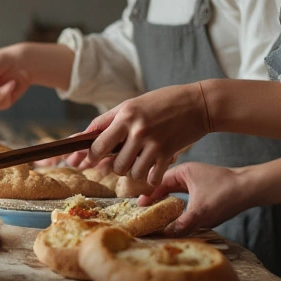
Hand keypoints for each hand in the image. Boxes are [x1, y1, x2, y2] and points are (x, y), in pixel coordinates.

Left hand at [65, 82, 209, 185]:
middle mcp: (137, 129)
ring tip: (140, 161)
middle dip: (113, 166)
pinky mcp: (168, 154)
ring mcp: (153, 143)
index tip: (82, 162)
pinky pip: (151, 177)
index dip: (87, 155)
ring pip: (131, 172)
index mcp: (125, 114)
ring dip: (133, 172)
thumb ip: (111, 121)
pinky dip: (150, 178)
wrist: (198, 104)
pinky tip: (154, 169)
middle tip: (119, 160)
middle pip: (113, 163)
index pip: (97, 141)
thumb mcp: (133, 104)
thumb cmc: (162, 102)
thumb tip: (86, 140)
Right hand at [139, 162, 255, 235]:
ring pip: (176, 191)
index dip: (148, 195)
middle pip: (165, 186)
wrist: (251, 189)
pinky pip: (186, 196)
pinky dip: (180, 204)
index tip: (140, 207)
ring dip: (168, 202)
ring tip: (159, 215)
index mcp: (183, 171)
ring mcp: (198, 180)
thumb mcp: (201, 212)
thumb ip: (182, 224)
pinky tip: (179, 215)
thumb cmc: (225, 194)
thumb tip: (166, 235)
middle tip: (146, 212)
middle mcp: (189, 174)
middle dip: (156, 198)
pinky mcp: (206, 189)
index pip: (159, 182)